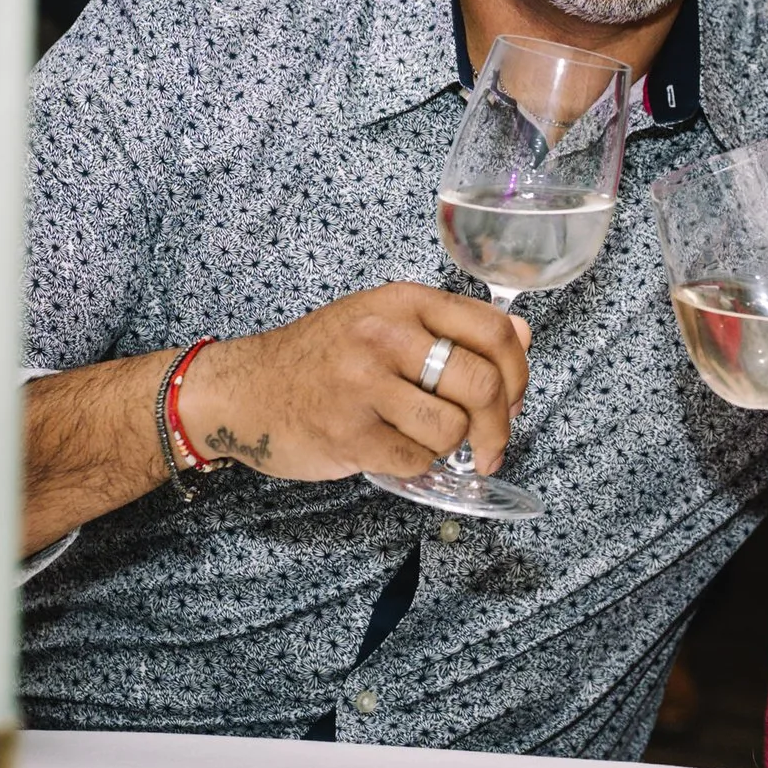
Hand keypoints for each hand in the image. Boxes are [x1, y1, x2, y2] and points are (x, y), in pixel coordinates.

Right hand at [178, 284, 528, 481]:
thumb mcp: (386, 320)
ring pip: (452, 430)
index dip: (519, 372)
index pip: (494, 330)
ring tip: (423, 439)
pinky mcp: (348, 434)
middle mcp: (385, 337)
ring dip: (449, 446)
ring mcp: (363, 386)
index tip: (516, 399)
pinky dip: (415, 465)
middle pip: (481, 386)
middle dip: (499, 427)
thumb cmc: (322, 357)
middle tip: (491, 446)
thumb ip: (455, 327)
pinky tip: (394, 450)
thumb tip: (523, 333)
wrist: (244, 389)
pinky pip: (415, 461)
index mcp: (403, 302)